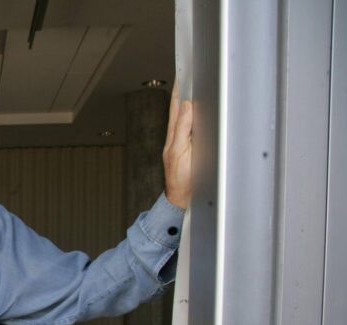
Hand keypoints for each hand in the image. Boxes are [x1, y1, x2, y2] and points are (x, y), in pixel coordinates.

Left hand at [163, 82, 193, 209]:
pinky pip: (201, 125)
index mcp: (174, 132)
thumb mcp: (178, 151)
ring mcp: (189, 139)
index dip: (179, 88)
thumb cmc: (180, 177)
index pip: (176, 104)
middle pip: (184, 106)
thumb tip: (185, 105)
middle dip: (188, 88)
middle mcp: (181, 133)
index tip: (183, 71)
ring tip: (199, 82)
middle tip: (193, 70)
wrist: (185, 196)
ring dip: (196, 98)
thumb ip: (182, 128)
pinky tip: (208, 107)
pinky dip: (203, 114)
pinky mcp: (198, 145)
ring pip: (193, 114)